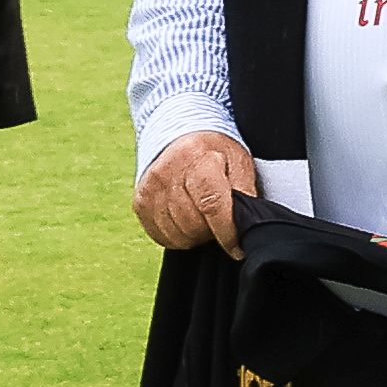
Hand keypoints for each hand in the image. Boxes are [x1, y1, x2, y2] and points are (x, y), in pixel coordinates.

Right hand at [136, 130, 258, 252]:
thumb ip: (245, 194)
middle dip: (212, 232)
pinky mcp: (140, 203)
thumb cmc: (214, 153)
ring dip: (196, 236)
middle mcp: (167, 172)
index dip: (227, 232)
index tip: (238, 248)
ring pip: (178, 234)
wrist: (179, 139)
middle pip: (194, 224)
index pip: (212, 204)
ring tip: (204, 218)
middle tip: (220, 221)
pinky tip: (187, 221)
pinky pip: (162, 237)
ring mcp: (150, 188)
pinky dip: (179, 236)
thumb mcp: (238, 162)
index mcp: (197, 157)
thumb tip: (247, 227)